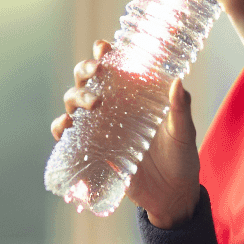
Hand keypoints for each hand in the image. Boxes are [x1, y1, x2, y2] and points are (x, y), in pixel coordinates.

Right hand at [51, 39, 201, 227]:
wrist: (171, 195)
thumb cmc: (181, 158)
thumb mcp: (183, 132)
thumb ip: (181, 108)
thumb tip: (178, 82)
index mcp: (134, 95)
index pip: (115, 67)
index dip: (103, 53)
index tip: (103, 48)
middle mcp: (114, 107)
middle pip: (87, 80)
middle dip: (85, 70)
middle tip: (97, 71)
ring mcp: (100, 128)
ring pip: (74, 102)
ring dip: (76, 97)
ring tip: (92, 104)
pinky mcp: (92, 149)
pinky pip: (68, 135)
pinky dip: (60, 127)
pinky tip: (66, 126)